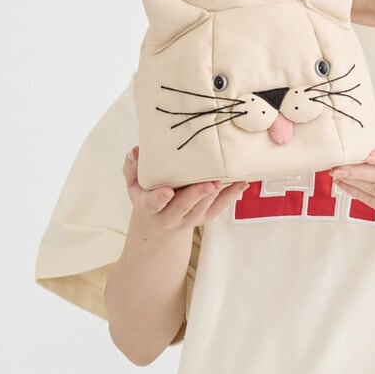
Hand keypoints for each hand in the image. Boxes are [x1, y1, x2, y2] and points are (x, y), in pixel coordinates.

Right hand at [122, 145, 247, 231]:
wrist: (159, 222)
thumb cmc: (147, 194)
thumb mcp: (134, 183)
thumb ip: (133, 167)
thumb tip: (135, 151)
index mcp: (149, 206)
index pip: (153, 204)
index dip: (159, 198)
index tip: (167, 192)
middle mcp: (170, 216)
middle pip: (184, 207)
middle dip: (197, 195)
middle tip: (209, 184)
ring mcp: (190, 218)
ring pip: (204, 208)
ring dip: (216, 195)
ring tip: (225, 180)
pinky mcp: (205, 217)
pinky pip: (220, 207)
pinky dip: (232, 195)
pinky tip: (242, 183)